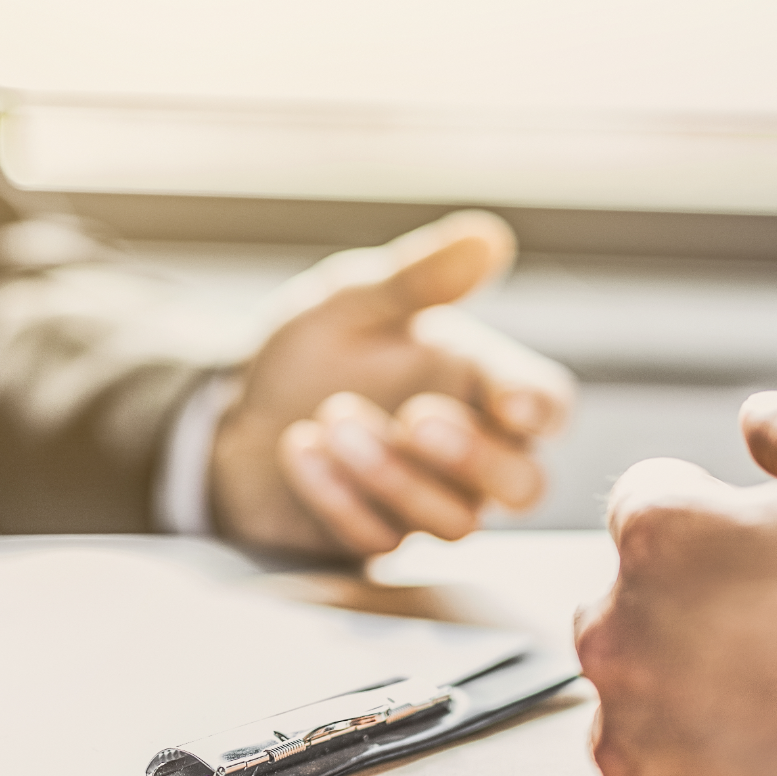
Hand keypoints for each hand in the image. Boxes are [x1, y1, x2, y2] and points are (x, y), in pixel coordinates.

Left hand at [209, 211, 573, 556]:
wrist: (233, 409)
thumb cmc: (309, 352)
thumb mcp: (350, 302)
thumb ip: (416, 279)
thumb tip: (488, 237)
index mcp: (476, 383)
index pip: (543, 404)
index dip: (538, 408)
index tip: (513, 404)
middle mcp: (465, 453)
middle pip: (523, 486)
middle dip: (474, 457)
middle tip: (416, 418)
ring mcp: (422, 503)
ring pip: (453, 520)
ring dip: (394, 474)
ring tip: (331, 420)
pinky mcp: (373, 537)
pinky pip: (377, 538)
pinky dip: (337, 495)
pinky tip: (298, 448)